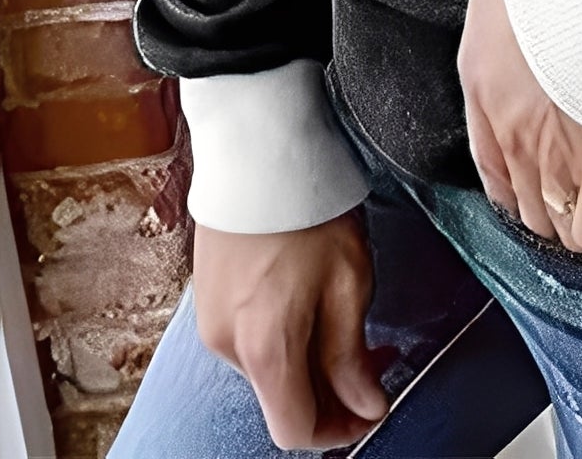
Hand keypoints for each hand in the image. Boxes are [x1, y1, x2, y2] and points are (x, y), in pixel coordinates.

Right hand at [192, 214, 387, 451]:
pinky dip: (282, 335)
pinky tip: (309, 300)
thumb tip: (366, 405)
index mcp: (266, 349)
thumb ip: (351, 355)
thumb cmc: (308, 207)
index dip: (339, 430)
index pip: (295, 429)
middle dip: (331, 390)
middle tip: (374, 357)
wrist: (258, 151)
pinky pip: (250, 338)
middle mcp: (229, 346)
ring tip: (345, 318)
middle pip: (281, 399)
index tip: (371, 406)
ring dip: (308, 359)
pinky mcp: (207, 299)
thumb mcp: (349, 281)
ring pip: (267, 368)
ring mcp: (212, 323)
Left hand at [397, 0, 581, 258]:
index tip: (520, 180)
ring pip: (551, 223)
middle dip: (541, 202)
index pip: (484, 153)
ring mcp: (555, 163)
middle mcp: (512, 133)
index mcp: (483, 82)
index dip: (505, 174)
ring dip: (568, 222)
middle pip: (520, 199)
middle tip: (566, 193)